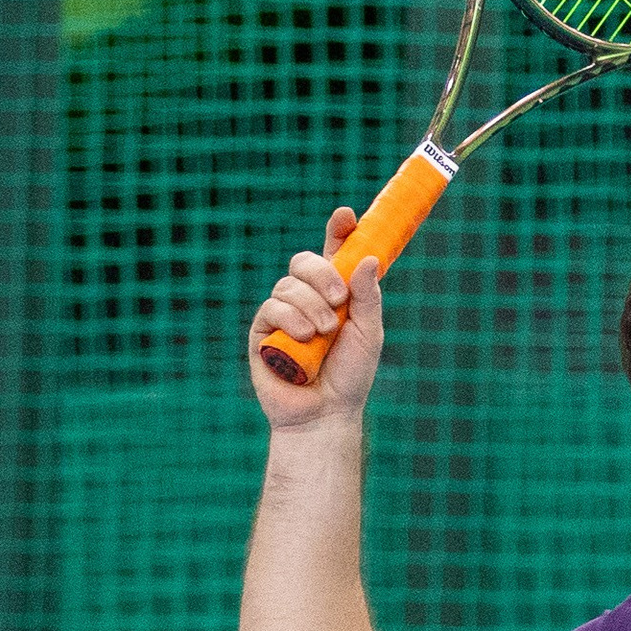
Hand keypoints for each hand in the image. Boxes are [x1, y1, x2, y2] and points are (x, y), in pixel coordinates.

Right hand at [248, 213, 383, 424]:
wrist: (325, 413)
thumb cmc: (350, 375)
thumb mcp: (368, 332)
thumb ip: (368, 297)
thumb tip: (368, 259)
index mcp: (334, 293)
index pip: (334, 253)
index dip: (339, 231)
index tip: (346, 217)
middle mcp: (306, 298)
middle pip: (304, 261)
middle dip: (322, 273)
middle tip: (339, 298)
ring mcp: (282, 312)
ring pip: (289, 285)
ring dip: (311, 306)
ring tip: (324, 333)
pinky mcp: (262, 330)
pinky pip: (272, 307)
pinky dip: (292, 320)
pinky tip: (304, 339)